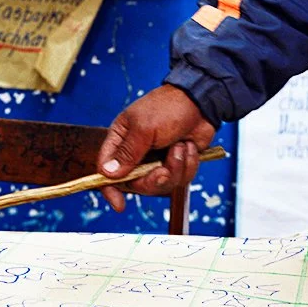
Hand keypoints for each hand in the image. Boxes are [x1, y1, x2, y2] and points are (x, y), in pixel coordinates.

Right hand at [97, 85, 215, 212]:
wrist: (200, 102)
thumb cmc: (168, 107)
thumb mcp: (144, 128)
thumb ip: (127, 153)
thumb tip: (108, 173)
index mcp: (121, 140)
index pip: (107, 170)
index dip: (110, 189)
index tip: (119, 204)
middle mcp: (136, 153)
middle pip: (137, 184)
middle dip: (154, 179)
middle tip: (164, 170)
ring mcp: (156, 160)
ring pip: (161, 184)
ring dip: (175, 168)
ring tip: (181, 147)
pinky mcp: (175, 163)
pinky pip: (179, 179)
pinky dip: (188, 165)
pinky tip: (188, 147)